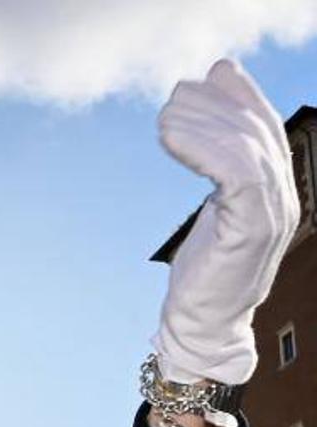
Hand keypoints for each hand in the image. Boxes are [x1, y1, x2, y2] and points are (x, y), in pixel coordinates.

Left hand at [152, 58, 300, 384]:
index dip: (241, 94)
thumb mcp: (214, 211)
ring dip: (202, 123)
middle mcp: (284, 200)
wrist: (202, 326)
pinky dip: (201, 146)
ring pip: (246, 146)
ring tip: (165, 119)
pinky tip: (170, 139)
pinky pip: (235, 171)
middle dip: (215, 105)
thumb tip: (212, 117)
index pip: (267, 126)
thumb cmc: (203, 271)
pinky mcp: (250, 230)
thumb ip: (219, 168)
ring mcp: (272, 216)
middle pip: (256, 131)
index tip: (207, 76)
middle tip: (174, 98)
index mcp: (277, 192)